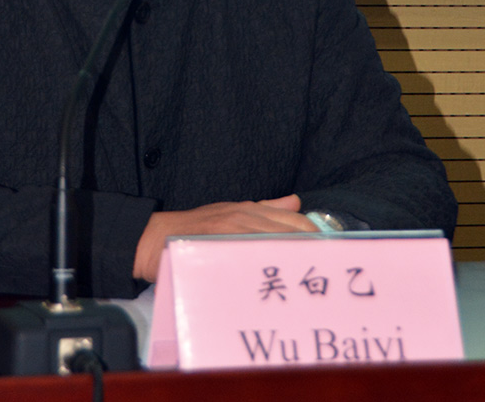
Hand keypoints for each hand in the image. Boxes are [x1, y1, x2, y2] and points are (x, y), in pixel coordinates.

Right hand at [133, 194, 317, 281]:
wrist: (156, 238)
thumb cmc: (194, 228)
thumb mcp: (231, 211)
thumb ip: (266, 208)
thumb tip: (296, 201)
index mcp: (250, 209)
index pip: (296, 221)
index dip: (315, 238)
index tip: (328, 256)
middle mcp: (244, 218)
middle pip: (292, 233)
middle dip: (311, 252)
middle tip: (324, 273)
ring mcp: (233, 233)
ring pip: (276, 245)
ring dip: (294, 263)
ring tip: (309, 283)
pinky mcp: (220, 248)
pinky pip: (250, 258)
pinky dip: (267, 268)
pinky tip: (278, 284)